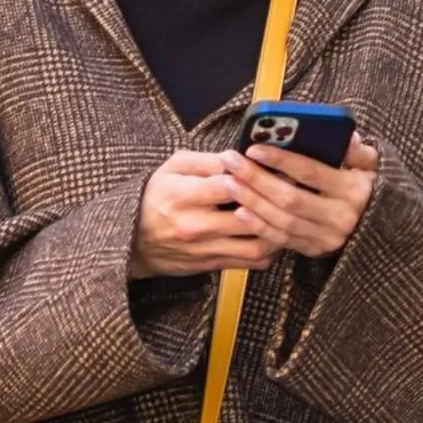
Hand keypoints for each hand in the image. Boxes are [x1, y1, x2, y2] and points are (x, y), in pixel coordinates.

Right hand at [130, 150, 284, 279]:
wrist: (132, 242)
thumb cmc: (155, 198)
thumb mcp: (172, 169)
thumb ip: (205, 161)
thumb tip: (237, 157)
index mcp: (182, 195)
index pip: (228, 184)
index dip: (254, 174)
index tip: (272, 166)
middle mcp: (194, 225)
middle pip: (248, 216)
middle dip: (273, 202)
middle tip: (290, 190)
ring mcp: (205, 249)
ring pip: (255, 245)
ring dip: (277, 231)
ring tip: (287, 215)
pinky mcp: (211, 265)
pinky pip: (250, 263)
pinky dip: (270, 250)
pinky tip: (275, 235)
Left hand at [219, 134, 379, 258]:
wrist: (382, 232)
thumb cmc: (368, 188)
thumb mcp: (371, 167)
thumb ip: (358, 151)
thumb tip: (348, 137)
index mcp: (353, 190)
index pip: (311, 173)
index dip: (280, 160)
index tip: (253, 148)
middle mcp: (341, 217)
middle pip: (290, 198)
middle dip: (256, 179)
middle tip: (230, 162)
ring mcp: (327, 238)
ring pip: (282, 221)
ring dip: (252, 202)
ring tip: (228, 183)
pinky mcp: (316, 250)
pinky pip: (282, 240)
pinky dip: (259, 226)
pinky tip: (240, 211)